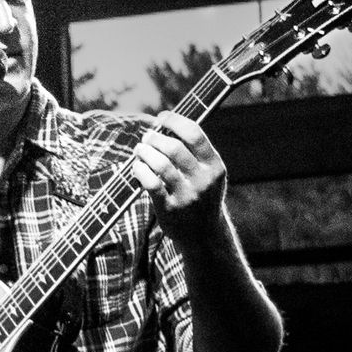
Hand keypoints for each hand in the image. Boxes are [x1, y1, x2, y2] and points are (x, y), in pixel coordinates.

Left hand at [131, 112, 226, 241]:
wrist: (204, 234)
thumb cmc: (201, 196)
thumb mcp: (208, 174)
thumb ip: (194, 153)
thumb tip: (166, 123)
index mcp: (215, 166)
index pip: (195, 134)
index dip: (175, 121)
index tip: (162, 117)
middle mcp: (203, 180)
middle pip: (174, 148)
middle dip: (155, 138)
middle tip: (146, 137)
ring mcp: (187, 195)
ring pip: (161, 164)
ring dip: (145, 152)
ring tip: (139, 149)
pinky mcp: (170, 209)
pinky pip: (150, 184)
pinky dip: (140, 170)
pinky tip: (136, 167)